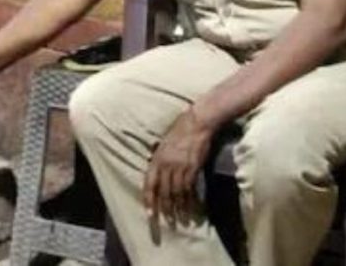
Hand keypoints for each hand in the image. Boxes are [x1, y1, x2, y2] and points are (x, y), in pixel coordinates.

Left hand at [144, 108, 214, 228]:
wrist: (195, 124)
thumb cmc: (178, 133)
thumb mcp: (162, 146)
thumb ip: (158, 160)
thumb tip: (155, 173)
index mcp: (156, 160)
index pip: (150, 184)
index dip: (149, 200)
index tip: (149, 214)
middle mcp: (166, 165)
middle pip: (164, 192)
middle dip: (165, 208)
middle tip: (168, 221)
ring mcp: (180, 167)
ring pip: (178, 192)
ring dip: (180, 207)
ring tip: (182, 219)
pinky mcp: (193, 168)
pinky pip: (191, 188)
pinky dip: (192, 199)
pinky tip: (194, 207)